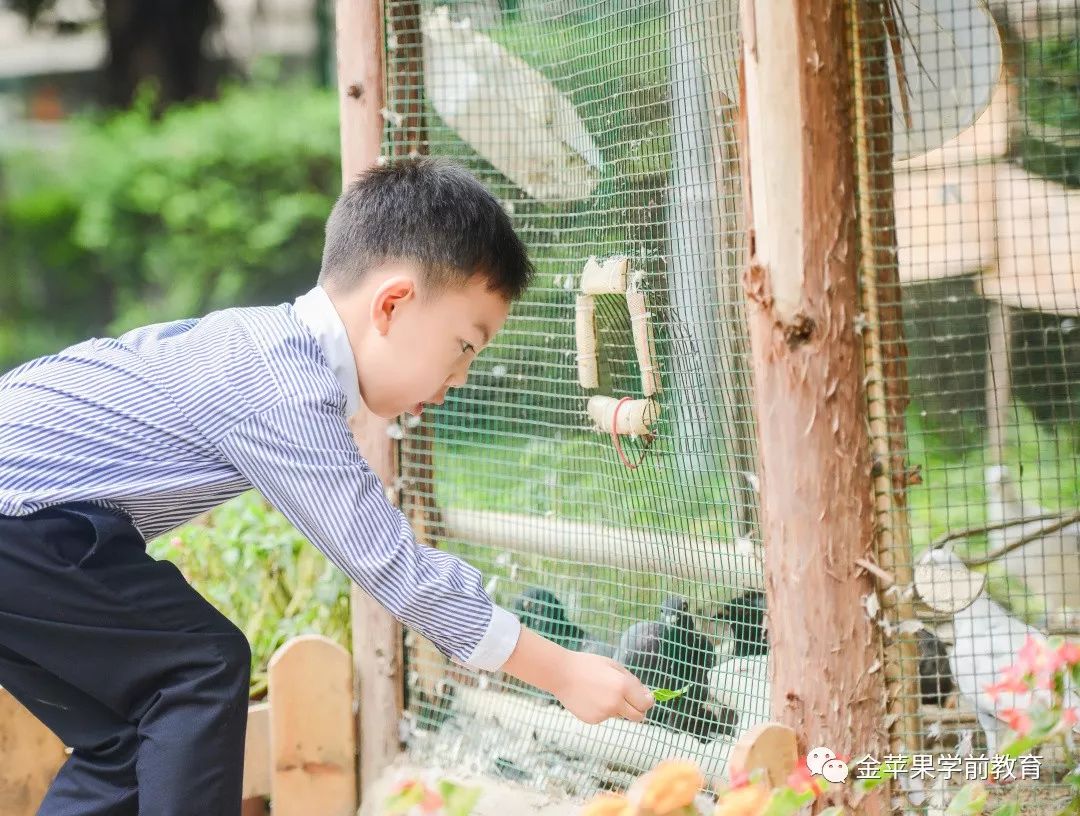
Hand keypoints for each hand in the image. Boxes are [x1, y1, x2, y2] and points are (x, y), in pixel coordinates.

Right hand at [501, 626, 653, 724]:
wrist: (561, 674)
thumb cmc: (588, 665)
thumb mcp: (613, 666)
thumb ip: (632, 681)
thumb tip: (646, 696)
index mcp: (623, 686)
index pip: (646, 703)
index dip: (647, 700)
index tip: (644, 697)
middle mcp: (615, 703)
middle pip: (638, 717)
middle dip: (638, 710)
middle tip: (631, 700)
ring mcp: (604, 713)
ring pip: (620, 715)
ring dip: (618, 707)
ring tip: (601, 692)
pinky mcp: (593, 720)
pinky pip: (606, 716)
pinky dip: (603, 709)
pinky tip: (591, 698)